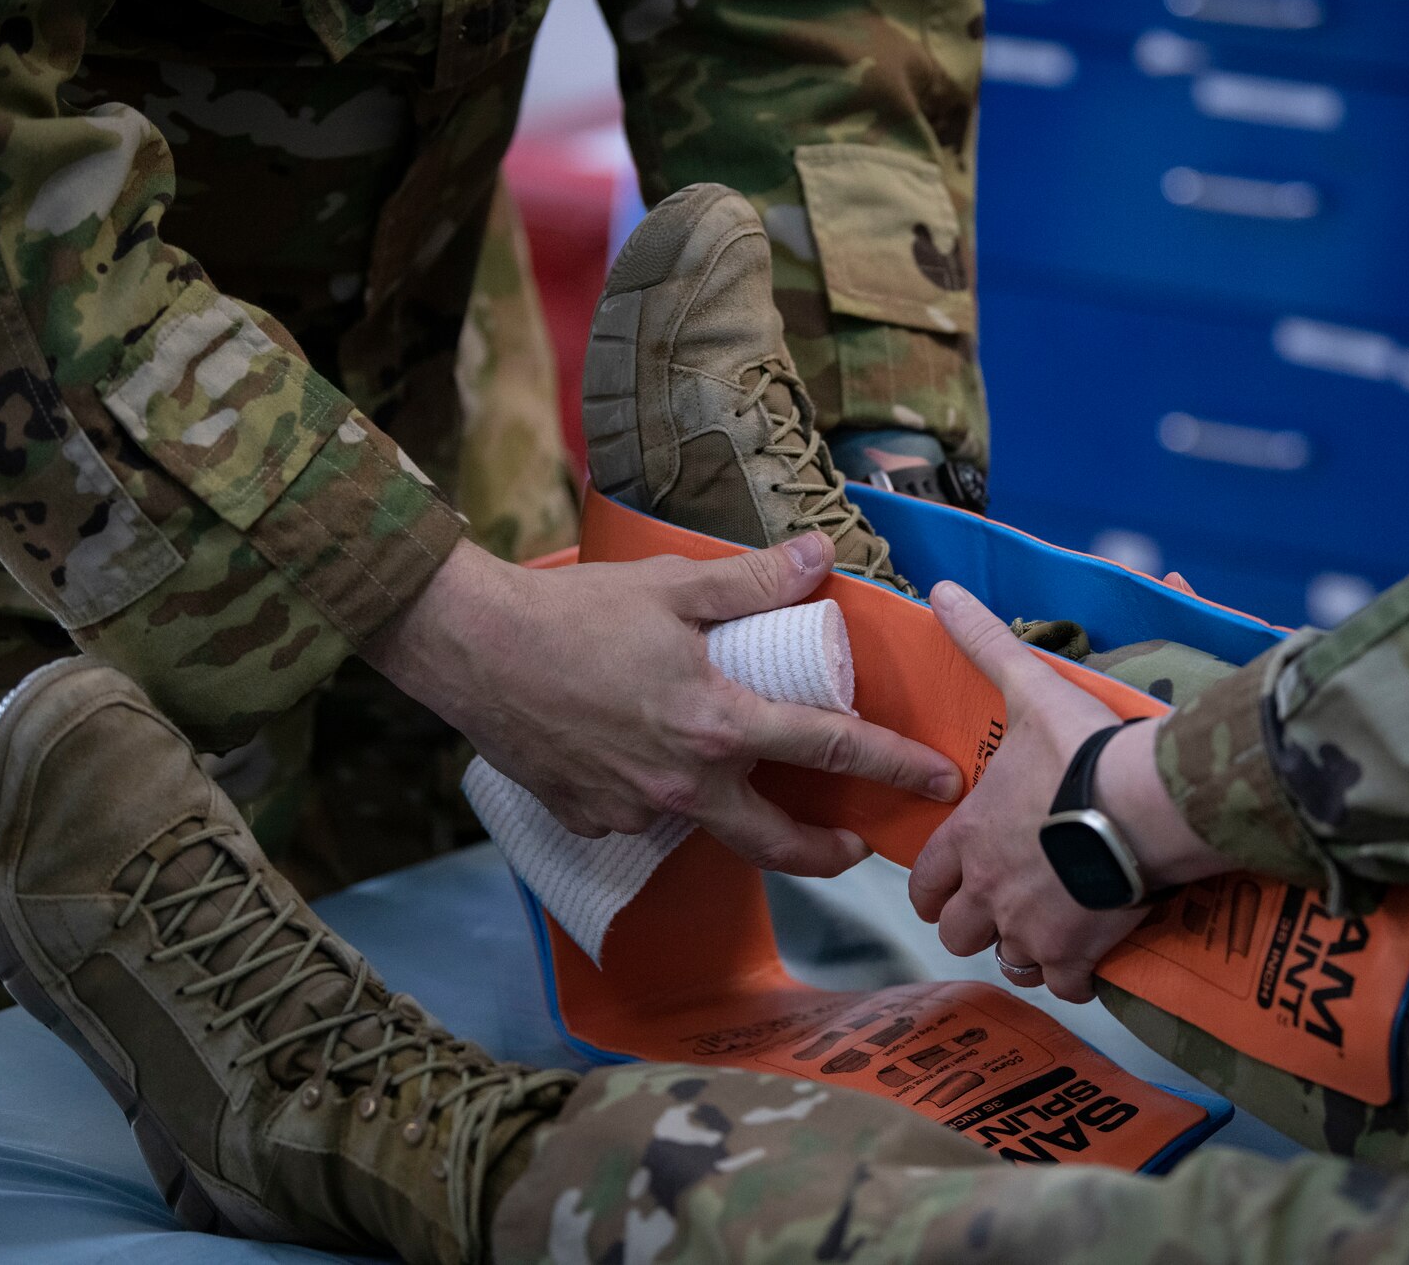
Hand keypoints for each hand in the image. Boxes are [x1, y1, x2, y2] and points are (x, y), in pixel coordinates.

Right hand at [366, 533, 960, 876]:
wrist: (470, 649)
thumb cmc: (571, 613)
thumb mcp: (674, 586)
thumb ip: (753, 580)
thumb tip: (820, 557)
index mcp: (718, 726)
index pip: (833, 749)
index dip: (895, 765)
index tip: (937, 781)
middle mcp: (684, 785)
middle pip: (778, 842)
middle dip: (828, 851)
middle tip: (856, 840)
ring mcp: (635, 811)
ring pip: (709, 829)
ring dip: (742, 817)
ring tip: (755, 790)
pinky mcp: (591, 820)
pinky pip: (647, 819)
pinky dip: (667, 799)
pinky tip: (658, 764)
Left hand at [908, 581, 1228, 1001]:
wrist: (1145, 802)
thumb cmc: (1083, 750)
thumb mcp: (1028, 688)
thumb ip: (984, 644)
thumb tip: (942, 591)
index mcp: (970, 838)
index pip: (925, 883)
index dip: (936, 886)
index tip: (956, 881)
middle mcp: (989, 891)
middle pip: (957, 932)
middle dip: (975, 923)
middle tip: (1006, 904)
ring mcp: (1032, 928)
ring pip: (1008, 960)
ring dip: (1023, 948)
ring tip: (1050, 926)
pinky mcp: (1077, 954)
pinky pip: (1064, 985)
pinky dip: (1074, 975)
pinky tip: (1091, 953)